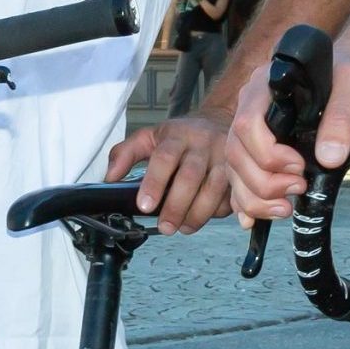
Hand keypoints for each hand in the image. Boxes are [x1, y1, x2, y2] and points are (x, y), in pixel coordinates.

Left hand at [106, 107, 235, 235]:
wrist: (220, 120)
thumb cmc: (181, 135)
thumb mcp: (150, 136)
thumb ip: (125, 154)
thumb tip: (109, 178)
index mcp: (177, 136)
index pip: (164, 158)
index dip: (154, 183)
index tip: (144, 206)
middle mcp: (202, 144)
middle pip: (190, 176)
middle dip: (176, 206)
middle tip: (165, 227)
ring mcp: (224, 157)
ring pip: (215, 188)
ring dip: (199, 213)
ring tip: (184, 228)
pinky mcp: (239, 171)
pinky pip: (233, 194)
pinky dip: (223, 210)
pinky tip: (210, 218)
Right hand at [222, 44, 349, 216]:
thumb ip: (342, 117)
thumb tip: (328, 157)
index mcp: (268, 85)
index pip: (247, 123)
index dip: (267, 153)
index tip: (299, 165)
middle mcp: (253, 105)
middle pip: (236, 151)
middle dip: (262, 181)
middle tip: (298, 188)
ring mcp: (254, 129)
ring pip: (234, 169)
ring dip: (254, 197)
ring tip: (285, 207)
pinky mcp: (261, 148)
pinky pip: (240, 178)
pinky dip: (246, 202)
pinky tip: (256, 218)